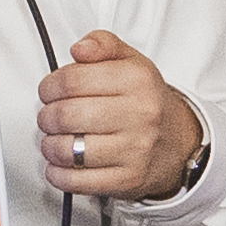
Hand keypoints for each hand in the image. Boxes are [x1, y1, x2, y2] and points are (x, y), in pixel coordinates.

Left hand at [39, 25, 203, 208]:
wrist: (178, 143)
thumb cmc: (147, 103)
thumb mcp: (132, 62)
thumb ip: (103, 44)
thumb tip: (80, 48)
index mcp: (137, 81)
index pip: (72, 80)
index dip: (49, 86)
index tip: (48, 91)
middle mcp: (140, 114)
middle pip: (66, 115)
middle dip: (47, 117)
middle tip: (50, 117)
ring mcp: (134, 150)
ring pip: (67, 150)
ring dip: (50, 146)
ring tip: (56, 140)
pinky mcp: (127, 180)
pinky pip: (76, 181)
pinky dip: (58, 174)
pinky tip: (62, 164)